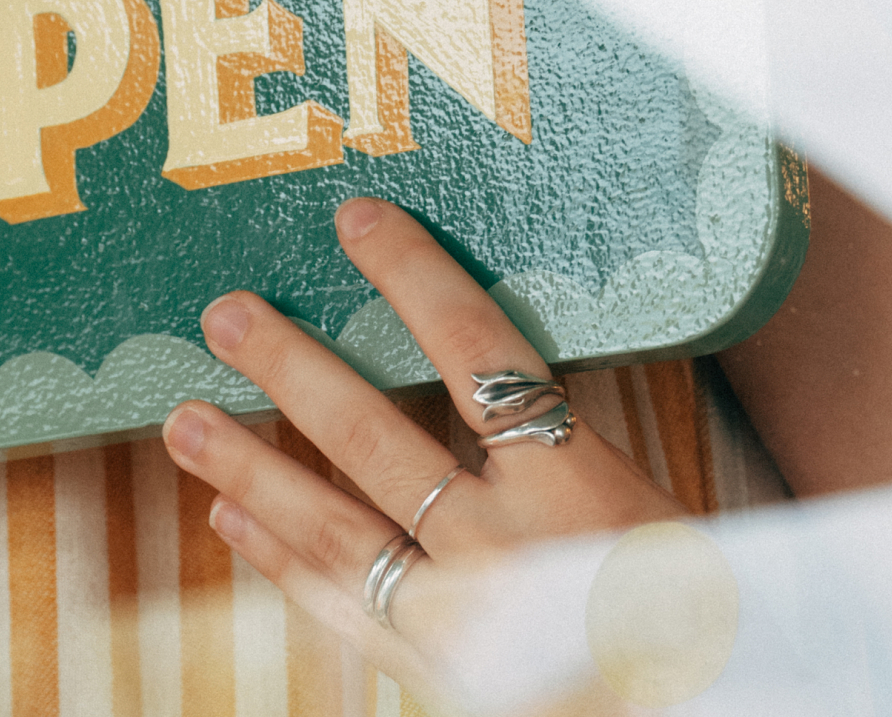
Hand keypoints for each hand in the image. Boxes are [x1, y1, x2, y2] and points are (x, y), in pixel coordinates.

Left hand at [162, 197, 680, 702]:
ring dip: (249, 467)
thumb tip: (490, 379)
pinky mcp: (438, 676)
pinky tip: (231, 518)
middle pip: (374, 438)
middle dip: (292, 369)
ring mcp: (462, 621)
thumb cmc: (708, 621)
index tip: (358, 220)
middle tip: (224, 314)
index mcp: (581, 488)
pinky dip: (280, 561)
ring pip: (333, 531)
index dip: (414, 277)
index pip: (480, 352)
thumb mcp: (666, 512)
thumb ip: (573, 450)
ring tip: (183, 419)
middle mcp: (507, 550)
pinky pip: (341, 607)